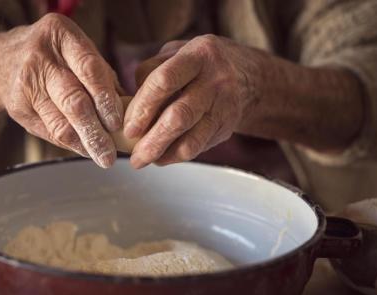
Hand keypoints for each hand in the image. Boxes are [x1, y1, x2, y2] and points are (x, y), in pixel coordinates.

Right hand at [0, 13, 122, 167]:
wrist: (0, 61)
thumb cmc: (54, 57)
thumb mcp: (76, 52)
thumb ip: (104, 77)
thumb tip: (134, 111)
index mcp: (61, 36)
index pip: (89, 69)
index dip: (106, 98)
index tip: (119, 123)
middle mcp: (40, 58)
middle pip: (73, 100)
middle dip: (95, 131)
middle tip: (111, 154)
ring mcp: (26, 83)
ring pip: (60, 122)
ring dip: (85, 143)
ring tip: (103, 157)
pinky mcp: (17, 107)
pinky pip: (49, 132)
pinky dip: (70, 143)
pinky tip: (85, 149)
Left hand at [124, 35, 254, 168]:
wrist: (248, 76)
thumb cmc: (199, 65)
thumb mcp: (177, 53)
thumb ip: (151, 73)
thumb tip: (128, 108)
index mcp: (198, 55)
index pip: (165, 81)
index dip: (143, 107)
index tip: (128, 127)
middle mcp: (215, 80)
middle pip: (179, 116)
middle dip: (152, 139)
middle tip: (133, 155)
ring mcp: (224, 105)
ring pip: (191, 138)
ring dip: (162, 153)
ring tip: (142, 160)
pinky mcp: (226, 127)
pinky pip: (198, 147)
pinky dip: (175, 156)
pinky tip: (160, 157)